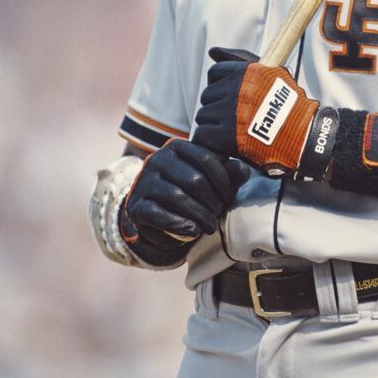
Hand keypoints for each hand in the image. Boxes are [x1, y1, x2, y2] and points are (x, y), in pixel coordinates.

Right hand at [120, 138, 248, 265]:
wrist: (161, 217)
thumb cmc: (193, 194)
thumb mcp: (215, 181)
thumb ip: (231, 173)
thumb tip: (242, 169)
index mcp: (178, 146)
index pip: (208, 160)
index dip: (224, 182)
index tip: (228, 198)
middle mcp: (157, 159)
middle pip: (195, 180)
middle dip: (213, 201)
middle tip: (218, 214)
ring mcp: (143, 181)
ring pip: (179, 197)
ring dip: (200, 216)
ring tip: (210, 226)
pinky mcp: (135, 205)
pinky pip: (160, 214)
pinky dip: (180, 225)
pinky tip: (193, 231)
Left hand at [193, 48, 336, 177]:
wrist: (303, 137)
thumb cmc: (290, 106)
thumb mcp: (273, 74)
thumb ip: (241, 60)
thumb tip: (212, 51)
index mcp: (248, 72)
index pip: (215, 73)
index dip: (220, 86)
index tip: (231, 98)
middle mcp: (237, 90)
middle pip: (207, 95)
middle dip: (217, 107)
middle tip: (234, 118)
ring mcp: (230, 112)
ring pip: (203, 116)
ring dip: (214, 125)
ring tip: (233, 131)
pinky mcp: (226, 135)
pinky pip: (202, 134)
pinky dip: (211, 141)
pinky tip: (225, 143)